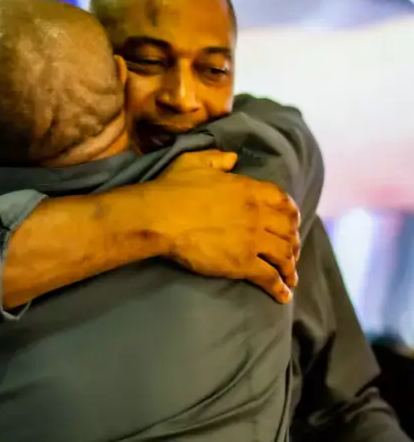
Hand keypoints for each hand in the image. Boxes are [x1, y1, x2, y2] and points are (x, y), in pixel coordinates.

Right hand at [153, 150, 300, 302]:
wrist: (160, 217)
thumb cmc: (173, 188)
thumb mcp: (194, 161)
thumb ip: (218, 158)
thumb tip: (233, 158)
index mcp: (249, 189)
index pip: (284, 201)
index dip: (292, 213)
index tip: (292, 222)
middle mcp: (257, 214)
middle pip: (288, 230)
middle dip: (293, 242)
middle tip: (291, 252)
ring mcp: (252, 240)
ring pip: (284, 254)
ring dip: (290, 267)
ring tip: (291, 278)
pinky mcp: (242, 263)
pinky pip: (269, 277)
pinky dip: (280, 287)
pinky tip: (284, 295)